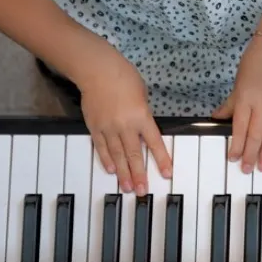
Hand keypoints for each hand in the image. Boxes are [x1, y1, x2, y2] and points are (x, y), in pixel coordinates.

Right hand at [78, 55, 171, 195]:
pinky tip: (111, 171)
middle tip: (142, 191)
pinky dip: (106, 160)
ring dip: (123, 173)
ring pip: (117, 155)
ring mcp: (108, 128)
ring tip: (127, 187)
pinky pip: (101, 147)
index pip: (155, 142)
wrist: (97, 70)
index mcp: (141, 116)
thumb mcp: (142, 95)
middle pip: (134, 154)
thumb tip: (142, 129)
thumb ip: (143, 115)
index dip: (161, 159)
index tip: (167, 174)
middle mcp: (125, 125)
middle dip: (139, 174)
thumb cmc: (124, 77)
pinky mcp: (94, 127)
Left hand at [213, 36, 261, 172]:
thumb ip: (230, 104)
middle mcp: (261, 102)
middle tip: (247, 170)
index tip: (233, 159)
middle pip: (255, 134)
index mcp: (245, 98)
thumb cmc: (254, 62)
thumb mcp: (237, 83)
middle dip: (250, 154)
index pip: (239, 127)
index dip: (236, 145)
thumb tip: (217, 119)